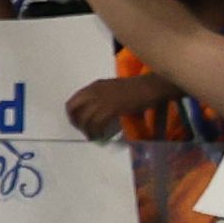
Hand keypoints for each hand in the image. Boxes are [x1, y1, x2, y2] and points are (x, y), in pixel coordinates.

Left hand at [68, 69, 184, 139]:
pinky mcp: (111, 108)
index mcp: (94, 86)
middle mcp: (94, 92)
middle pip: (74, 110)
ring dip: (88, 130)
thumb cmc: (137, 88)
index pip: (73, 101)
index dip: (72, 114)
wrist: (150, 87)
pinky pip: (97, 124)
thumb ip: (102, 98)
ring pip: (86, 119)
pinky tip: (101, 136)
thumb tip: (97, 113)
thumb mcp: (113, 89)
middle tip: (84, 131)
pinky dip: (97, 132)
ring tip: (93, 136)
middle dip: (76, 123)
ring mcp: (102, 100)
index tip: (77, 122)